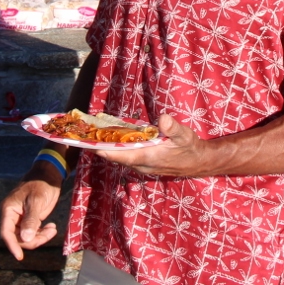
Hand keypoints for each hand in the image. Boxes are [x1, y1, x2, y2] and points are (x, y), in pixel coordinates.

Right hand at [0, 164, 62, 260]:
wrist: (49, 176)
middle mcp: (12, 216)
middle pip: (18, 237)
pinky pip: (33, 232)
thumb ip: (30, 220)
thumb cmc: (40, 184)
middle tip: (49, 233)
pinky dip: (42, 233)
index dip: (12, 245)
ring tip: (52, 229)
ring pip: (26, 237)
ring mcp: (21, 218)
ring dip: (40, 237)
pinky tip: (52, 227)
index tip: (19, 256)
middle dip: (33, 239)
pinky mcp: (29, 219)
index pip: (6, 232)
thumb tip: (25, 238)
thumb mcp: (36, 201)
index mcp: (8, 210)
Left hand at [92, 114, 210, 176]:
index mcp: (147, 157)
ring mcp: (142, 165)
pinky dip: (116, 149)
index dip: (102, 150)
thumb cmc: (190, 148)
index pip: (119, 155)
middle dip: (100, 147)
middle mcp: (141, 164)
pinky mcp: (145, 163)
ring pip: (119, 157)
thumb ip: (173, 128)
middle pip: (115, 157)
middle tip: (84, 134)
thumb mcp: (184, 135)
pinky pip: (126, 156)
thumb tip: (163, 119)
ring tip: (93, 135)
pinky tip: (112, 139)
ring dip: (107, 148)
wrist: (199, 162)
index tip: (88, 143)